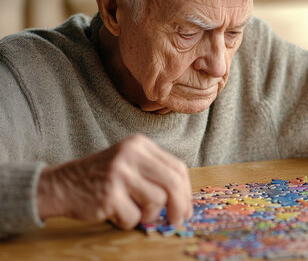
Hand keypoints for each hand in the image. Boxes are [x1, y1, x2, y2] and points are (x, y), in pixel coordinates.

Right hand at [37, 134, 191, 228]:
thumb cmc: (103, 178)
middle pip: (172, 183)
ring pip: (156, 201)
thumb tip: (185, 200)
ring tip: (132, 210)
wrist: (61, 184)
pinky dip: (128, 221)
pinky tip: (115, 213)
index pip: (177, 167)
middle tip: (177, 221)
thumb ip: (156, 174)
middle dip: (180, 206)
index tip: (187, 208)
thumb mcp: (130, 163)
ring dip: (148, 215)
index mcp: (140, 144)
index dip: (186, 191)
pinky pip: (134, 216)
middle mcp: (131, 154)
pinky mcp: (108, 194)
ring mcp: (119, 173)